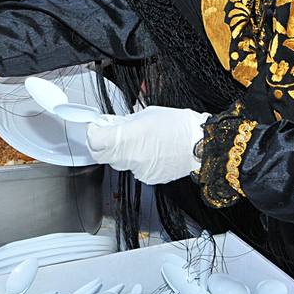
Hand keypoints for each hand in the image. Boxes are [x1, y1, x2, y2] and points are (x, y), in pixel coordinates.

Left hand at [85, 105, 210, 184]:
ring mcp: (139, 170)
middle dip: (103, 144)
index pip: (95, 141)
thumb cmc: (177, 125)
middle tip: (110, 132)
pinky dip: (136, 160)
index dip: (93, 133)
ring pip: (119, 163)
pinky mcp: (149, 178)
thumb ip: (123, 122)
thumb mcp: (145, 114)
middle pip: (103, 155)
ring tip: (136, 140)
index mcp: (127, 138)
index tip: (96, 127)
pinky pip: (134, 169)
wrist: (200, 143)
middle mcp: (130, 157)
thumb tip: (109, 125)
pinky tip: (148, 150)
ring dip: (120, 152)